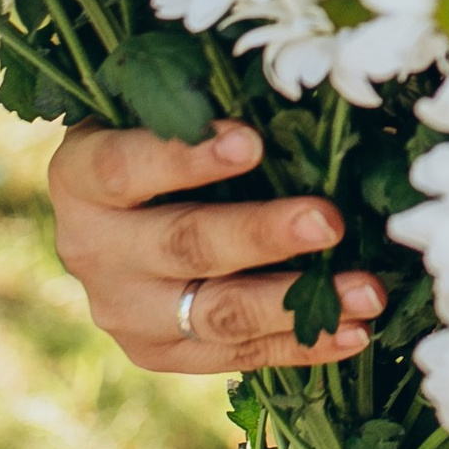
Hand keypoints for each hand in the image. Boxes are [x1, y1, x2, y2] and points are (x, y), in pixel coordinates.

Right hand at [48, 119, 384, 375]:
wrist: (110, 224)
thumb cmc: (155, 141)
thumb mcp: (155, 113)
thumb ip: (203, 104)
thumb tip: (310, 93)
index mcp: (81, 178)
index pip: (126, 168)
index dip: (186, 157)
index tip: (252, 141)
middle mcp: (92, 250)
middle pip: (183, 245)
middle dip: (262, 235)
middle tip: (329, 222)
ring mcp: (123, 311)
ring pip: (214, 313)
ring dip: (297, 304)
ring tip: (367, 291)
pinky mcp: (158, 354)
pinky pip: (236, 355)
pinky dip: (300, 347)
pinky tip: (354, 332)